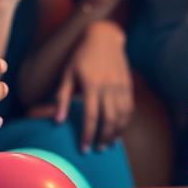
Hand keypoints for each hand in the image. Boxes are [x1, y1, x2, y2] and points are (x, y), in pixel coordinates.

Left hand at [55, 21, 132, 151]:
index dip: (87, 135)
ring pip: (122, 116)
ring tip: (108, 144)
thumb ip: (63, 97)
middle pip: (109, 119)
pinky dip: (125, 122)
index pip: (90, 116)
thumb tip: (58, 121)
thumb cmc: (81, 56)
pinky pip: (129, 108)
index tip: (83, 149)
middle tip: (97, 150)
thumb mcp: (68, 73)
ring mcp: (121, 85)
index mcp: (92, 84)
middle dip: (103, 138)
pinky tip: (119, 130)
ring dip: (116, 133)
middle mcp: (108, 86)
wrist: (105, 37)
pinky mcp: (128, 84)